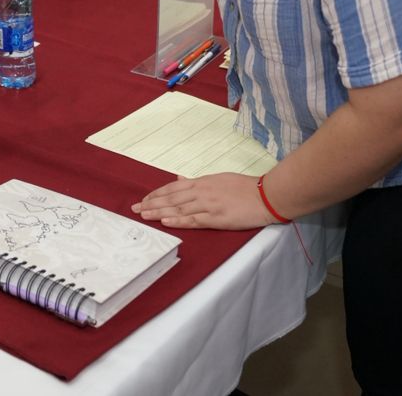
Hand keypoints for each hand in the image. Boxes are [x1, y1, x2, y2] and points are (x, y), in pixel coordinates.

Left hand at [131, 173, 273, 229]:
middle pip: (171, 198)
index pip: (173, 188)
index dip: (157, 194)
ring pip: (178, 208)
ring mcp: (208, 204)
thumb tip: (180, 179)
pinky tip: (165, 222)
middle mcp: (202, 192)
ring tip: (143, 215)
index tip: (144, 199)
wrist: (266, 195)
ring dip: (159, 212)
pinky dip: (178, 220)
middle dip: (152, 203)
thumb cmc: (245, 187)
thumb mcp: (219, 179)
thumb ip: (198, 182)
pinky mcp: (217, 217)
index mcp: (203, 182)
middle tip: (134, 208)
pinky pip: (193, 219)